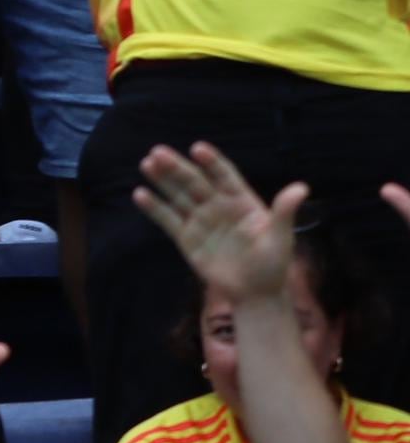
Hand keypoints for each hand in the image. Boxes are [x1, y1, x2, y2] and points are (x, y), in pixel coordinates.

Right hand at [134, 141, 307, 313]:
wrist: (254, 293)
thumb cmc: (272, 264)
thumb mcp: (281, 238)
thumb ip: (284, 212)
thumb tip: (301, 188)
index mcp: (242, 202)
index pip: (225, 176)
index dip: (212, 162)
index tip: (197, 149)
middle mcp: (218, 206)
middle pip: (195, 182)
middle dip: (178, 168)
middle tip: (158, 152)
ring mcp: (200, 221)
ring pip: (178, 196)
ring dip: (163, 180)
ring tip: (147, 164)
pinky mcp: (186, 238)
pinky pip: (167, 220)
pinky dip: (154, 208)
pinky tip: (140, 194)